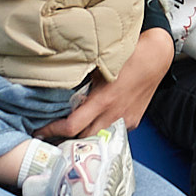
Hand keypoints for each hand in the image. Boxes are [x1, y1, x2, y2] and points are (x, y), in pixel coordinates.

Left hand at [40, 27, 172, 138]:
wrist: (156, 57)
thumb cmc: (127, 55)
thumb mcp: (98, 64)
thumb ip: (80, 78)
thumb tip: (57, 84)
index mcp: (103, 101)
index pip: (72, 126)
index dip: (52, 131)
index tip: (39, 131)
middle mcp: (114, 115)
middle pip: (83, 139)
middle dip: (65, 140)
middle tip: (49, 135)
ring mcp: (125, 121)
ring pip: (98, 138)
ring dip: (83, 138)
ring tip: (67, 134)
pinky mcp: (133, 121)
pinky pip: (112, 131)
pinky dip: (100, 130)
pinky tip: (93, 122)